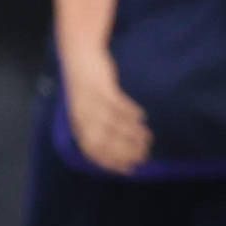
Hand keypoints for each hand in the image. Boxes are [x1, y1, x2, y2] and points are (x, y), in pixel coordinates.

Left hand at [62, 47, 149, 172]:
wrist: (79, 57)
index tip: (129, 168)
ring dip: (132, 133)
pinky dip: (130, 112)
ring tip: (147, 138)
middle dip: (125, 151)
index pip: (92, 150)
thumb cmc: (87, 88)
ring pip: (114, 124)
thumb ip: (100, 128)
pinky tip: (141, 116)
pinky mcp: (100, 87)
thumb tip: (120, 149)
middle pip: (104, 141)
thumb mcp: (88, 110)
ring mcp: (91, 102)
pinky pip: (118, 104)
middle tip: (144, 154)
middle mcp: (83, 116)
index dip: (111, 161)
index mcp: (78, 124)